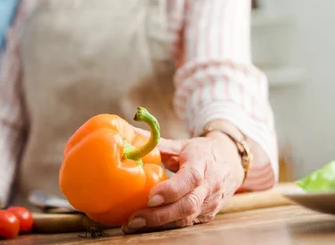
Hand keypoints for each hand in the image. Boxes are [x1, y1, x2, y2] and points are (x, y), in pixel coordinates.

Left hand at [121, 132, 243, 233]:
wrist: (231, 162)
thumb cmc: (201, 152)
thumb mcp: (181, 144)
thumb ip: (156, 144)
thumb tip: (128, 134)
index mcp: (202, 162)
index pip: (191, 178)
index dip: (171, 190)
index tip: (150, 198)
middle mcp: (210, 185)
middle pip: (188, 204)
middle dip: (160, 215)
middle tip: (134, 219)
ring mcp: (210, 202)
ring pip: (187, 218)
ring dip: (159, 223)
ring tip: (134, 224)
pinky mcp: (207, 214)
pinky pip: (186, 223)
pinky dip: (166, 225)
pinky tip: (146, 225)